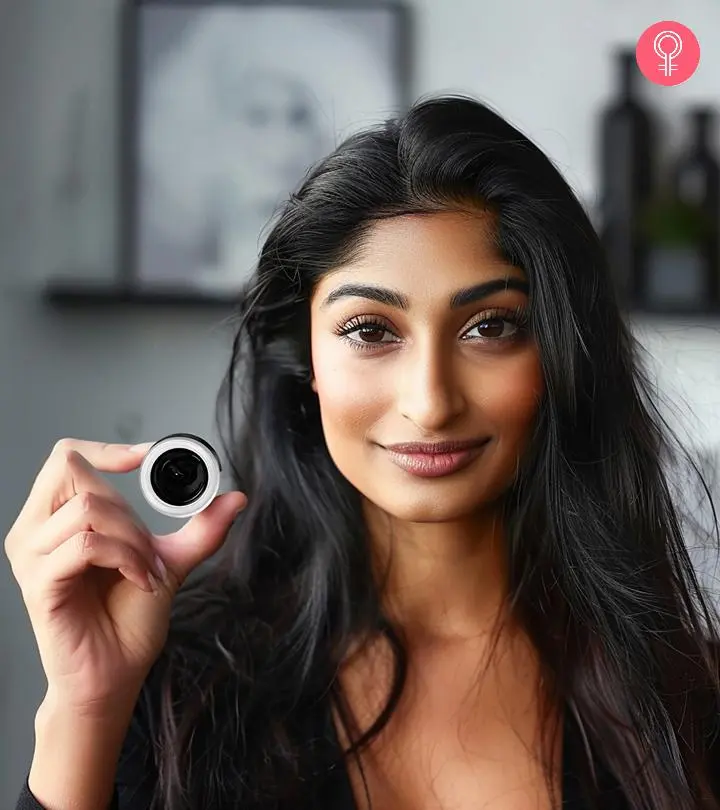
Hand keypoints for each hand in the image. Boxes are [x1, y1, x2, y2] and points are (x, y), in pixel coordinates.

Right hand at [4, 439, 246, 717]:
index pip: (66, 456)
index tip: (149, 457)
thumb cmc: (129, 618)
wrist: (116, 674)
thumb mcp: (171, 561)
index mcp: (55, 518)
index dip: (108, 448)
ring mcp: (32, 557)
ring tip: (149, 570)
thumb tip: (236, 496)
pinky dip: (126, 558)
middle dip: (129, 506)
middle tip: (150, 547)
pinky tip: (143, 581)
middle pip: (73, 471)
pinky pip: (86, 546)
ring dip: (134, 537)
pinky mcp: (39, 584)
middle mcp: (34, 531)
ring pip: (87, 508)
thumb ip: (200, 528)